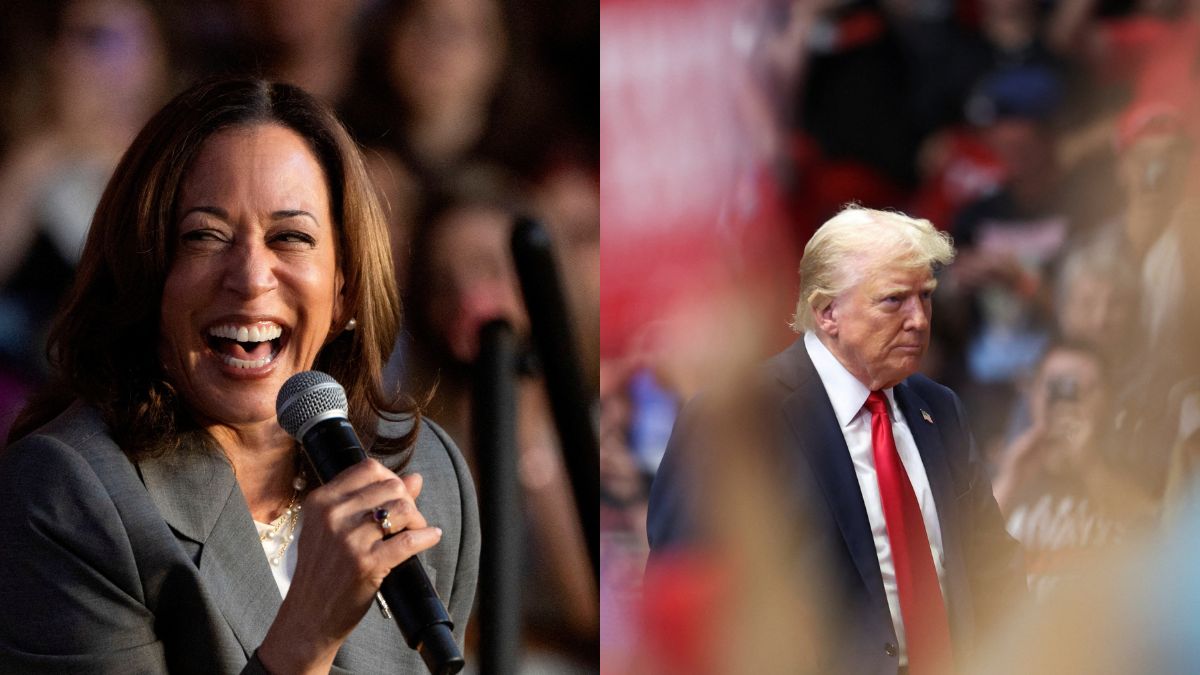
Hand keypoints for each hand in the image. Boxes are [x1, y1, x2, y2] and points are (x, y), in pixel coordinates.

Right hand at [257, 460, 442, 673]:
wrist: (308, 616)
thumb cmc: (323, 571)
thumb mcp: (333, 529)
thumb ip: (370, 500)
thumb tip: (415, 478)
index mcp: (321, 501)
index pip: (368, 468)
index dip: (392, 479)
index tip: (398, 496)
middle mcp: (332, 515)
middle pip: (391, 486)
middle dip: (408, 501)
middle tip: (409, 520)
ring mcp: (349, 540)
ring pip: (403, 508)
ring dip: (418, 519)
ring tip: (416, 531)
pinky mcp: (366, 563)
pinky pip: (409, 540)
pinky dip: (426, 537)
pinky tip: (431, 537)